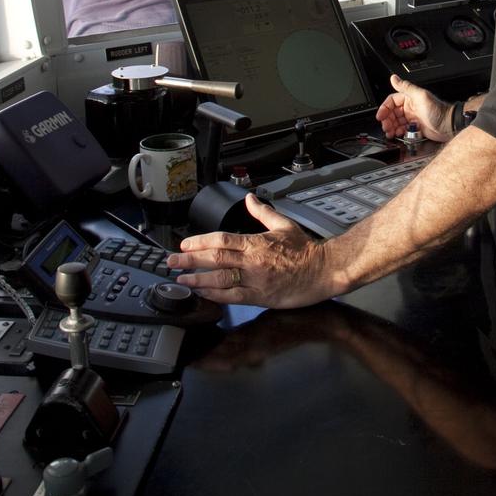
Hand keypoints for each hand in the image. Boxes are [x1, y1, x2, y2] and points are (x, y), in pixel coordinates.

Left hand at [166, 195, 332, 307]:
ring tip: (181, 279)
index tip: (184, 244)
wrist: (323, 270)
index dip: (199, 242)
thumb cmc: (306, 250)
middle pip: (214, 258)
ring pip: (219, 279)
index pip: (221, 239)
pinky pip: (232, 297)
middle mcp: (252, 261)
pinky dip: (215, 296)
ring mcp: (255, 280)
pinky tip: (203, 294)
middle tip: (171, 261)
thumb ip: (262, 212)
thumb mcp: (283, 224)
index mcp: (256, 242)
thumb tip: (250, 198)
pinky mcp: (260, 297)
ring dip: (197, 279)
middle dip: (189, 260)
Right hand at [375, 74, 451, 142]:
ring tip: (389, 132)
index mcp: (410, 98)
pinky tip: (397, 134)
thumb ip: (406, 87)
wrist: (449, 125)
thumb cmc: (438, 111)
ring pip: (396, 122)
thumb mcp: (421, 97)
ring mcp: (412, 118)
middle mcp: (410, 108)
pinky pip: (403, 130)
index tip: (380, 115)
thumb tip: (394, 78)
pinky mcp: (415, 128)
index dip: (384, 108)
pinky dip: (398, 132)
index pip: (392, 101)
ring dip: (391, 127)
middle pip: (392, 113)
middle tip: (385, 126)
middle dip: (387, 120)